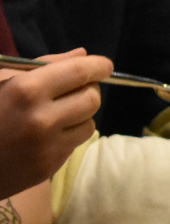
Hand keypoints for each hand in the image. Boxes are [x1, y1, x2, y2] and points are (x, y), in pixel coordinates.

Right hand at [0, 49, 112, 199]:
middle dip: (87, 91)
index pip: (80, 72)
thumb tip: (82, 55)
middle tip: (73, 90)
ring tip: (55, 114)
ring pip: (89, 123)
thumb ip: (42, 66)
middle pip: (93, 99)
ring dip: (79, 115)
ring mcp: (46, 147)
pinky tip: (43, 134)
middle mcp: (42, 119)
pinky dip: (66, 135)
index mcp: (26, 90)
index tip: (104, 66)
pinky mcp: (47, 168)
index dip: (98, 66)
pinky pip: (74, 144)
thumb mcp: (0, 79)